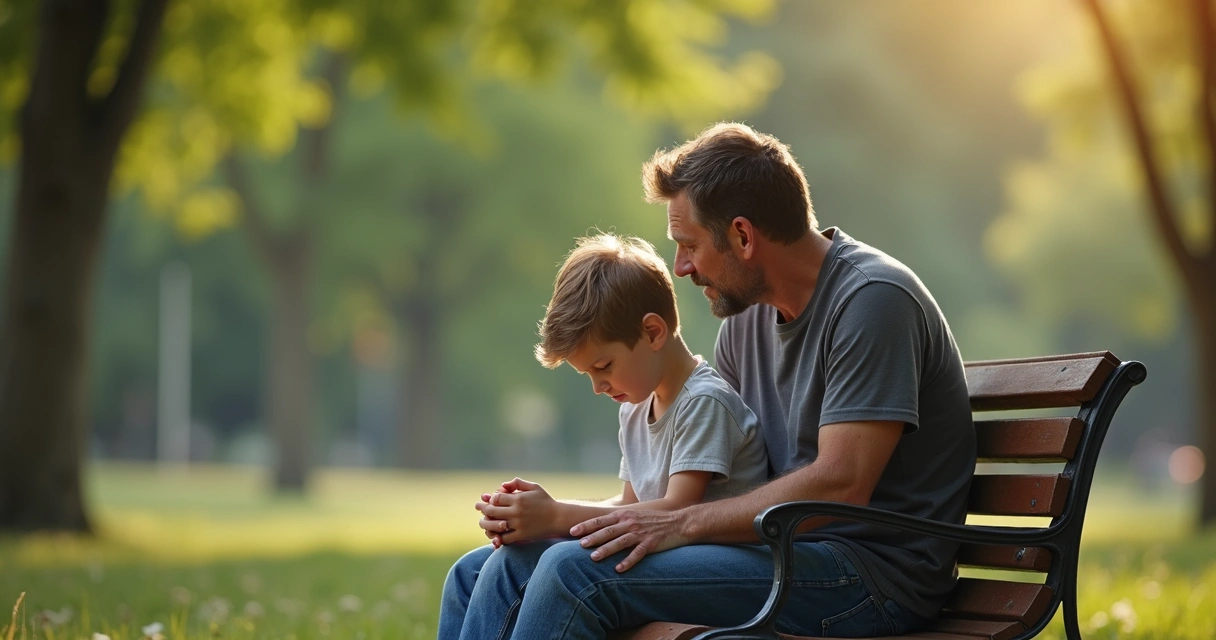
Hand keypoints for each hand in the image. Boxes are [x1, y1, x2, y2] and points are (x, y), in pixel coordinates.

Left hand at [475, 478, 557, 544]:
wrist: (558, 518)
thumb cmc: (546, 501)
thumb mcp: (534, 487)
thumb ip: (518, 483)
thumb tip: (502, 485)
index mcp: (519, 499)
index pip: (496, 498)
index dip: (491, 499)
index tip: (491, 500)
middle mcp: (517, 511)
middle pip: (492, 511)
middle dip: (484, 510)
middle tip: (480, 509)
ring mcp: (518, 524)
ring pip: (496, 525)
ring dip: (488, 524)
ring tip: (485, 523)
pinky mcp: (522, 535)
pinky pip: (505, 538)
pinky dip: (498, 537)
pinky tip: (496, 534)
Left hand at [570, 508, 689, 572]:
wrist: (679, 522)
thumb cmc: (654, 520)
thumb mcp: (635, 515)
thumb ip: (619, 520)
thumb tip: (600, 526)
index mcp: (625, 515)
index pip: (602, 520)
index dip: (587, 525)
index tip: (572, 531)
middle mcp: (631, 523)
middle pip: (608, 530)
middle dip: (593, 538)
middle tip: (579, 545)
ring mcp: (641, 533)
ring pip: (620, 542)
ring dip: (607, 550)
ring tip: (594, 558)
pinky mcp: (651, 543)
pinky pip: (638, 553)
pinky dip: (628, 561)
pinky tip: (619, 569)